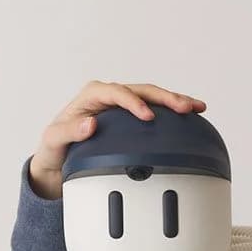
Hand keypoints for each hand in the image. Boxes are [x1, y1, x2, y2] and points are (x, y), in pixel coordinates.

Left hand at [27, 81, 206, 197]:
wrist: (58, 159)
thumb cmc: (55, 148)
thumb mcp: (54, 140)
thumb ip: (68, 132)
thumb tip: (90, 124)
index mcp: (92, 95)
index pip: (117, 92)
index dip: (133, 102)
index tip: (147, 116)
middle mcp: (109, 96)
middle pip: (142, 90)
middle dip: (165, 97)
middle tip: (184, 107)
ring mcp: (122, 106)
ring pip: (152, 97)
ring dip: (175, 101)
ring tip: (197, 107)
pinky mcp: (131, 117)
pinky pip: (154, 109)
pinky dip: (172, 113)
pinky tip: (191, 117)